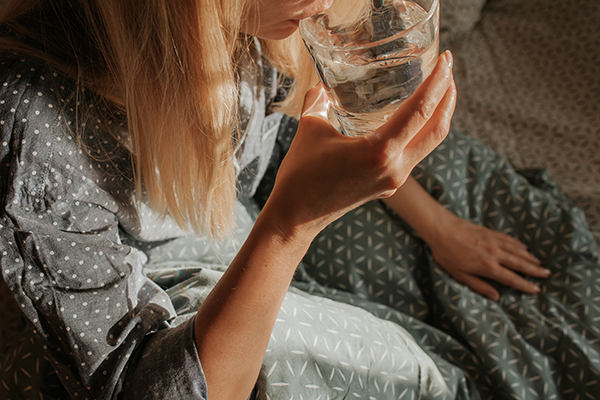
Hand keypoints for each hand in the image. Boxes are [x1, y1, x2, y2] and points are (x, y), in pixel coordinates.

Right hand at [263, 51, 456, 238]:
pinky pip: (415, 154)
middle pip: (438, 129)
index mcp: (379, 151)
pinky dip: (422, 131)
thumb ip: (318, 100)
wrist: (296, 217)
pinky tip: (414, 118)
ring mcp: (395, 179)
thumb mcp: (310, 128)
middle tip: (448, 69)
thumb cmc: (300, 175)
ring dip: (439, 115)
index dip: (438, 81)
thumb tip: (322, 84)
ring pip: (430, 143)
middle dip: (449, 96)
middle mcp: (395, 168)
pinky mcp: (389, 185)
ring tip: (438, 90)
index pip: (421, 111)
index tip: (446, 58)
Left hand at [426, 212, 549, 300]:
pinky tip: (524, 247)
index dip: (525, 285)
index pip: (511, 278)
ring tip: (540, 263)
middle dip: (534, 270)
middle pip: (519, 264)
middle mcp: (494, 254)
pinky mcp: (489, 233)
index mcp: (487, 267)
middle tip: (547, 275)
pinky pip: (508, 240)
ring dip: (529, 258)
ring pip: (517, 251)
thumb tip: (495, 297)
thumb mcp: (459, 275)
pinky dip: (518, 245)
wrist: (441, 228)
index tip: (536, 289)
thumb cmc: (446, 254)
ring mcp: (493, 242)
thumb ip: (478, 286)